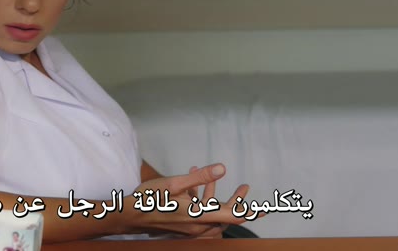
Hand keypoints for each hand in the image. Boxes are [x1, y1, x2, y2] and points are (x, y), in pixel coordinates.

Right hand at [126, 163, 249, 237]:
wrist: (130, 216)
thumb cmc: (149, 199)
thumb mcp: (174, 182)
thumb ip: (199, 176)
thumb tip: (222, 169)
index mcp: (199, 215)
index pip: (233, 216)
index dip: (251, 211)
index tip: (267, 208)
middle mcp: (198, 226)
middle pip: (226, 217)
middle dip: (237, 202)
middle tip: (245, 187)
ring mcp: (190, 229)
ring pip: (215, 218)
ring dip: (220, 202)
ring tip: (215, 182)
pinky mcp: (184, 228)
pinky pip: (203, 218)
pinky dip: (206, 204)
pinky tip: (196, 188)